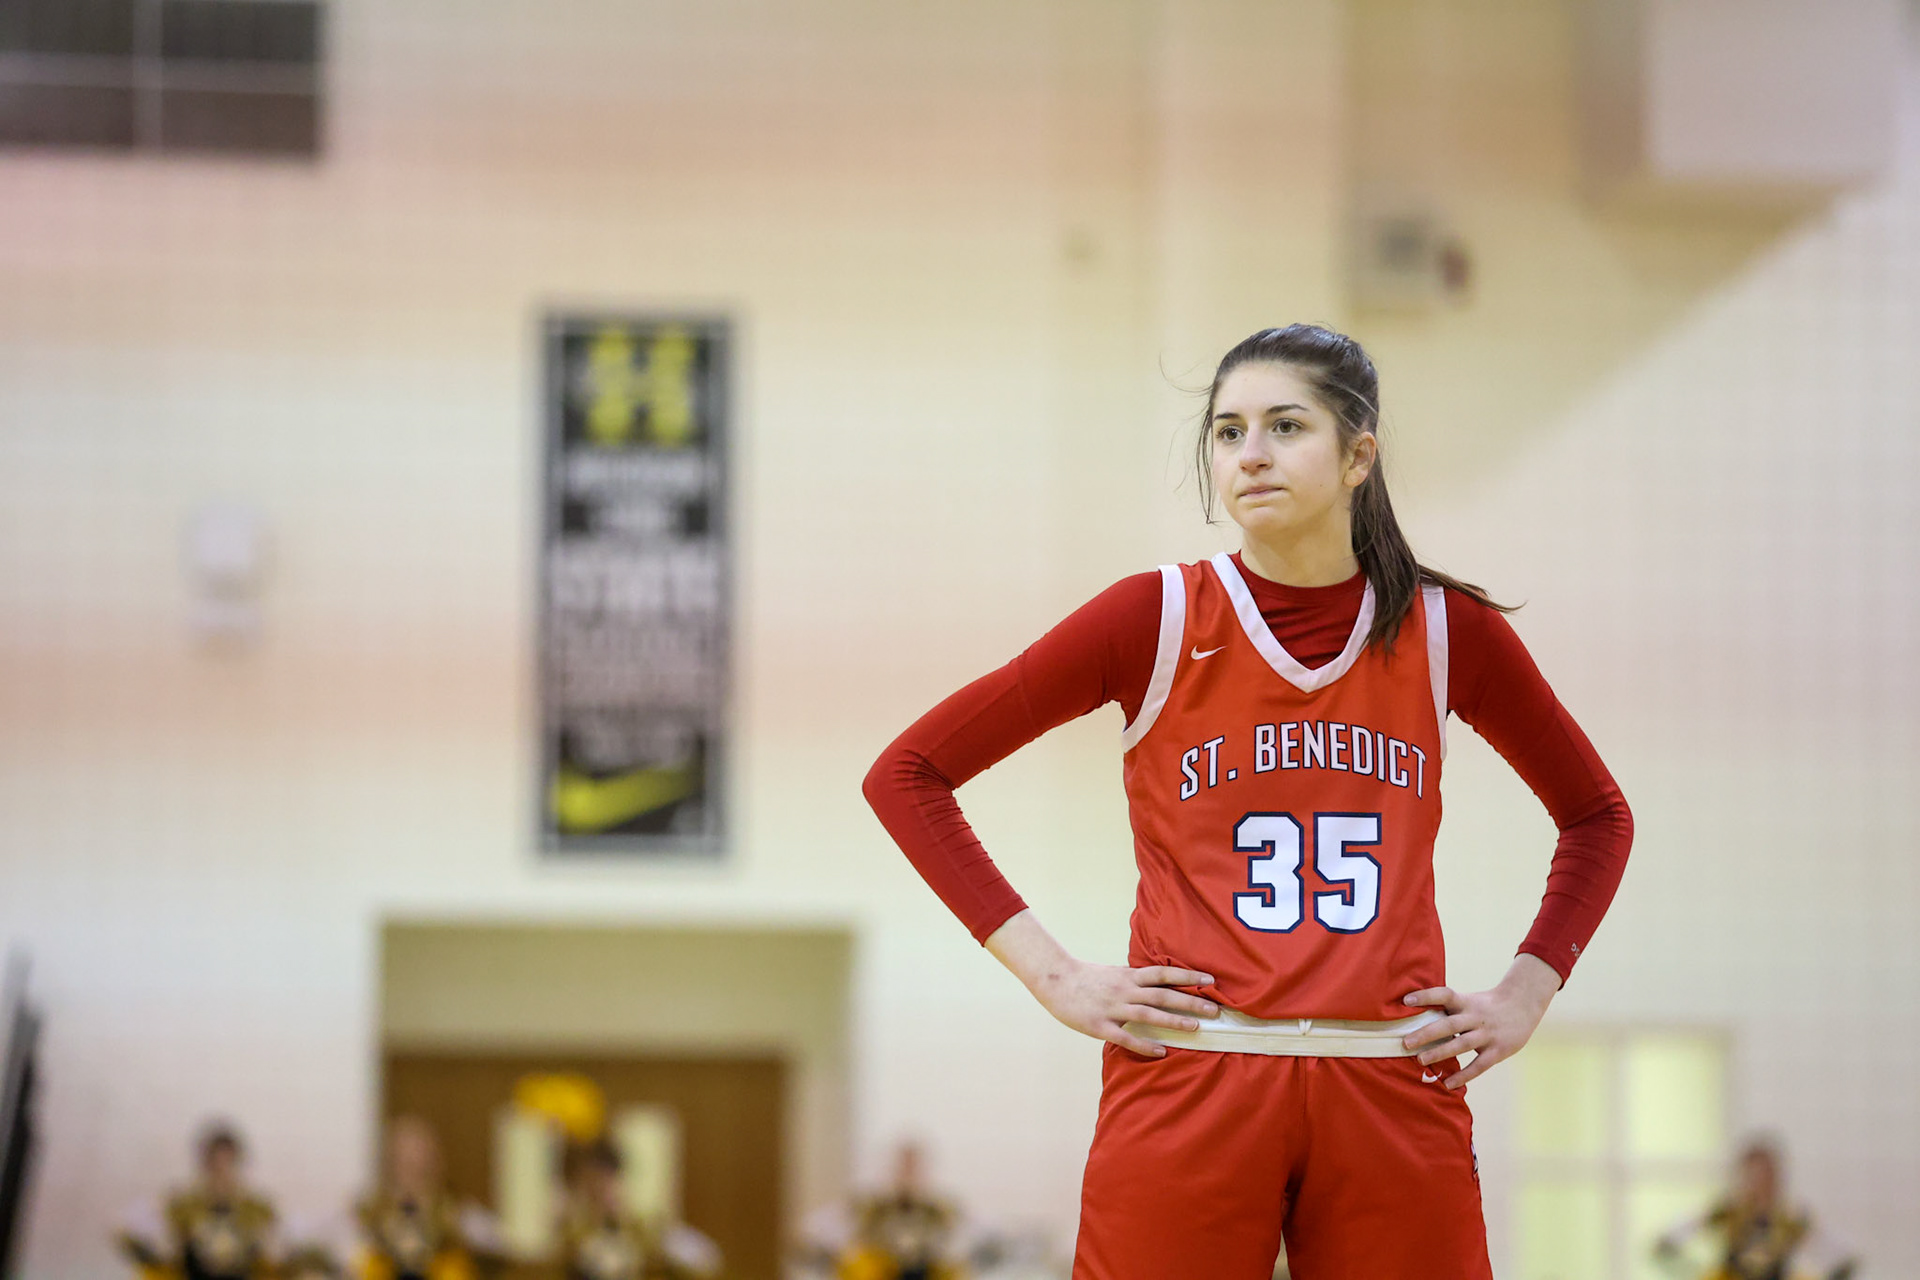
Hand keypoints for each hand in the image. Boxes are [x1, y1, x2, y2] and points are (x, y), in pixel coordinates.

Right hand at [1029, 959, 1219, 1057]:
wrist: (1055, 981)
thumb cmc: (1086, 978)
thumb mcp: (1115, 973)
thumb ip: (1136, 980)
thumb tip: (1161, 985)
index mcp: (1129, 976)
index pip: (1164, 974)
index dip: (1188, 976)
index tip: (1211, 980)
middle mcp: (1125, 990)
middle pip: (1163, 995)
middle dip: (1190, 1002)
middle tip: (1214, 1010)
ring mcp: (1113, 1008)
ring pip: (1149, 1015)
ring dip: (1173, 1021)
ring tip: (1195, 1028)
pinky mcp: (1100, 1026)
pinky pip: (1126, 1037)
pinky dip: (1145, 1045)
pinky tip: (1161, 1052)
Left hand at [1400, 953, 1560, 1088]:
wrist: (1523, 1005)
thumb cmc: (1487, 1005)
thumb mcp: (1470, 1000)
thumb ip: (1450, 1010)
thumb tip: (1417, 1019)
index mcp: (1466, 1002)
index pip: (1444, 995)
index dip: (1426, 996)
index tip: (1406, 1001)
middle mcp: (1475, 1017)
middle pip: (1449, 1024)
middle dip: (1426, 1033)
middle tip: (1405, 1042)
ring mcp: (1487, 1034)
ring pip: (1461, 1045)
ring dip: (1440, 1053)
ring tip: (1421, 1060)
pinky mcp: (1498, 1050)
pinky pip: (1479, 1065)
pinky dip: (1464, 1076)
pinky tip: (1449, 1084)